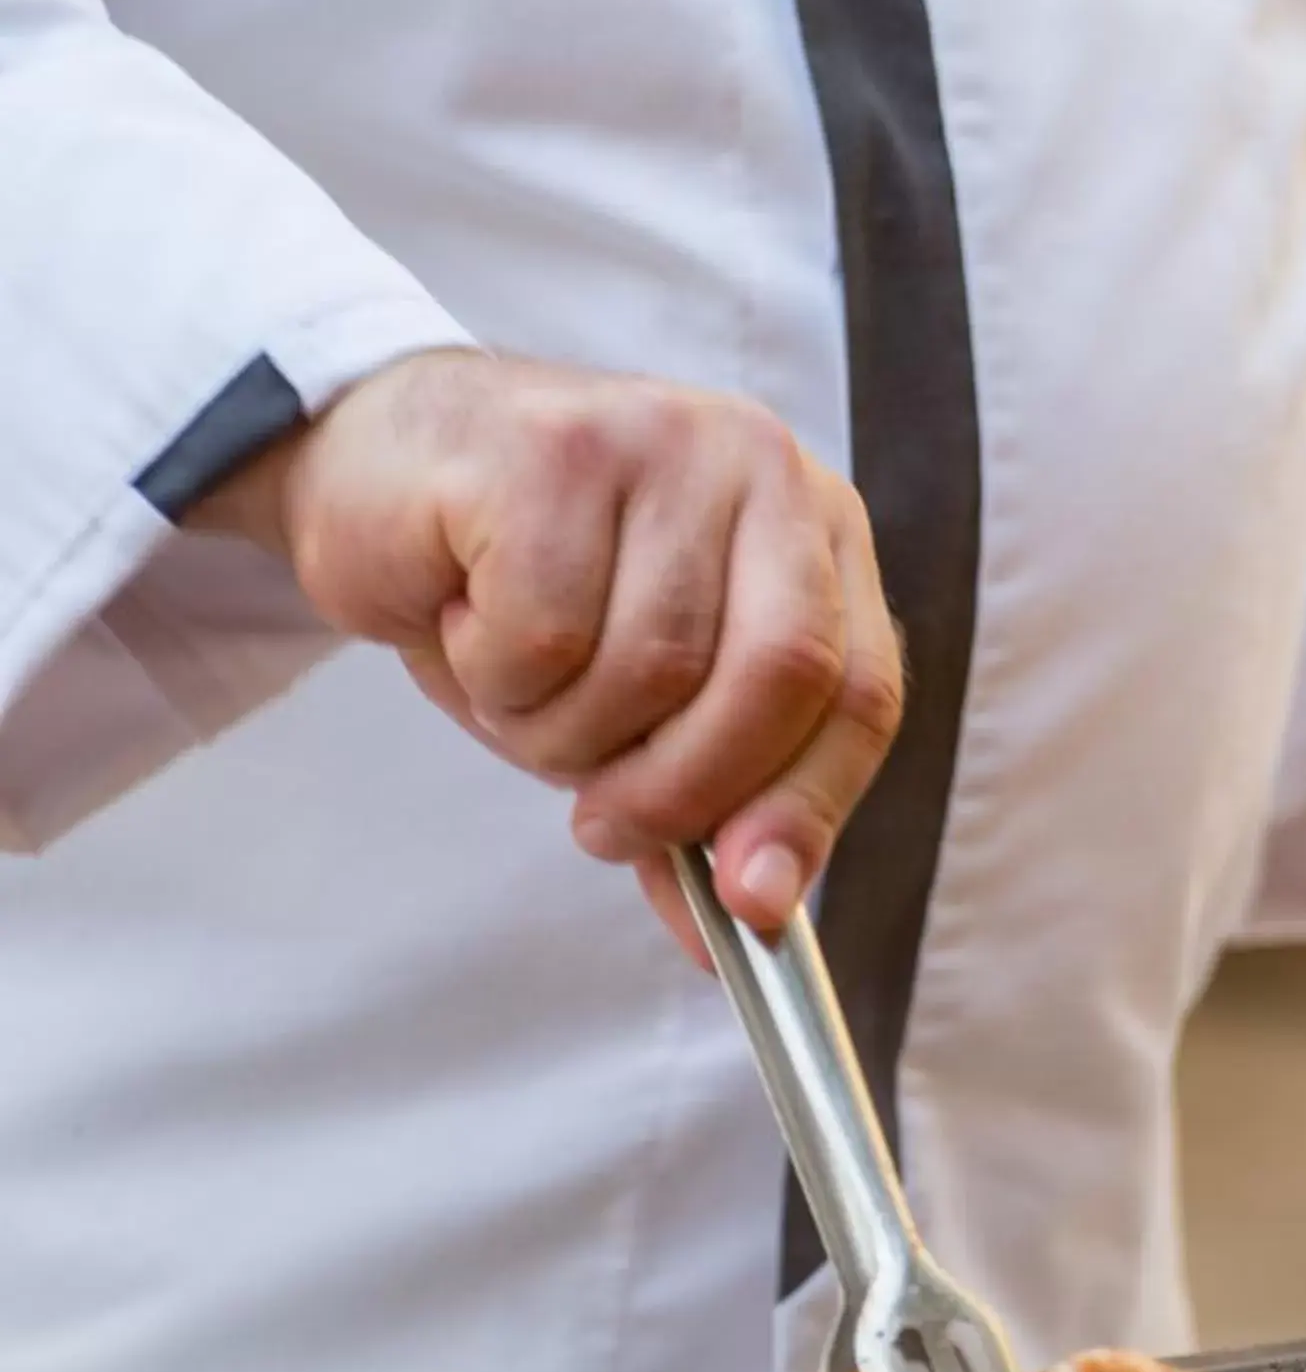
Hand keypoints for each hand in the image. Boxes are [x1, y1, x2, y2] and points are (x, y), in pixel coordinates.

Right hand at [193, 350, 902, 950]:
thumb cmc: (526, 593)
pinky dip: (494, 671)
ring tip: (518, 683)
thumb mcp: (636, 712)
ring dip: (564, 730)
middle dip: (684, 787)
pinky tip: (468, 617)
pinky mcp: (555, 448)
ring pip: (648, 667)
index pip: (859, 692)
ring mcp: (663, 443)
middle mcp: (763, 470)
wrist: (379, 473)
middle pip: (776, 674)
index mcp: (818, 534)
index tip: (752, 904)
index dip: (808, 809)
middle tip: (603, 827)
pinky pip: (543, 632)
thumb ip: (706, 808)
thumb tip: (747, 929)